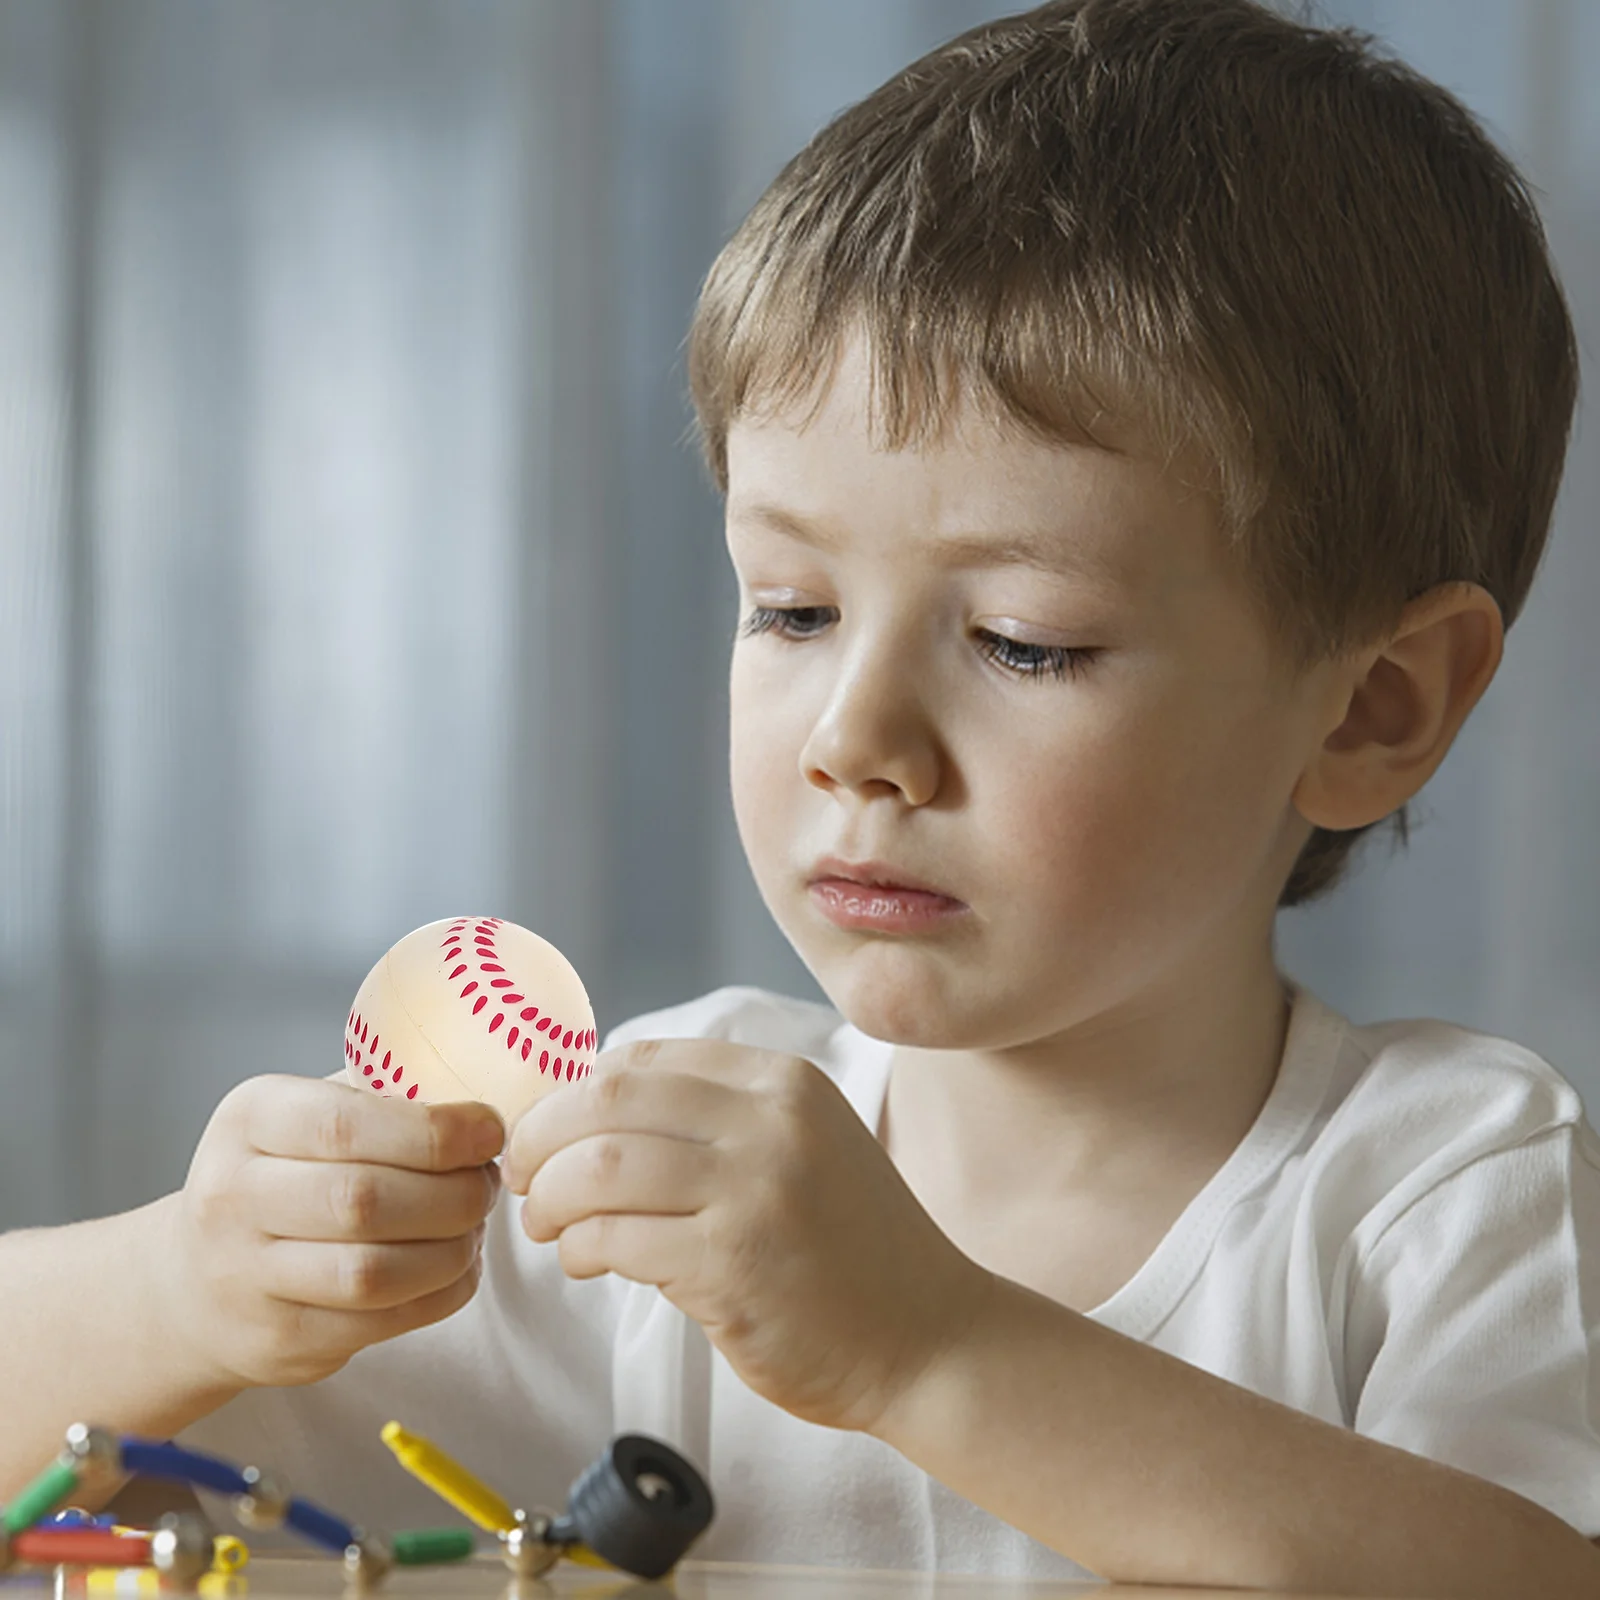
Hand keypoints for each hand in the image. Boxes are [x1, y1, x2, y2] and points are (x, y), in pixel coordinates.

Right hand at [158, 1075, 505, 1389]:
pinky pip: (380, 1322)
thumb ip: (384, 1097)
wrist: (193, 1281)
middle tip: (488, 1183)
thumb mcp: (308, 1112)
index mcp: (249, 1120)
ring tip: (475, 1226)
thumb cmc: (282, 1175)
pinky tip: (457, 1266)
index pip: (346, 1124)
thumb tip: (483, 1107)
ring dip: (451, 1249)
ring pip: (373, 1273)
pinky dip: (440, 1293)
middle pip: (363, 1201)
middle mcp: (232, 1197)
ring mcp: (246, 1278)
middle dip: (452, 1193)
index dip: (434, 1132)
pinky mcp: (276, 1341)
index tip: (489, 1131)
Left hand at [503, 1038, 991, 1433]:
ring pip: (600, 1166)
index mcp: (781, 1080)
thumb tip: (585, 1114)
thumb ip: (713, 1122)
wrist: (928, 1336)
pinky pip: (617, 1239)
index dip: (574, 1094)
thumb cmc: (847, 1248)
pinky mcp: (734, 1263)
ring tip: (548, 1226)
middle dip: (541, 1137)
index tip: (551, 1135)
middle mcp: (770, 1119)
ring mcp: (755, 1189)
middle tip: (523, 1178)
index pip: (642, 1059)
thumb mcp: (799, 1147)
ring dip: (549, 1198)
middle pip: (607, 1098)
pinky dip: (582, 1249)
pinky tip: (589, 1261)